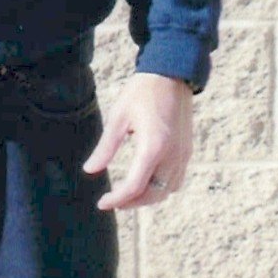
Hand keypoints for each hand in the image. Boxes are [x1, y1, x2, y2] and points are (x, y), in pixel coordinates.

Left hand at [82, 73, 193, 210]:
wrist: (172, 74)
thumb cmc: (142, 92)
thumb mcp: (118, 117)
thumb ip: (105, 147)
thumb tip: (89, 170)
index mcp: (153, 147)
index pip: (135, 186)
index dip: (117, 199)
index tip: (102, 203)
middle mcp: (172, 155)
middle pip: (153, 194)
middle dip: (132, 202)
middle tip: (112, 201)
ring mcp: (183, 154)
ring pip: (167, 191)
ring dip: (147, 197)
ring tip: (126, 194)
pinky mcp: (187, 151)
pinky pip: (175, 180)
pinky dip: (160, 188)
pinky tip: (145, 182)